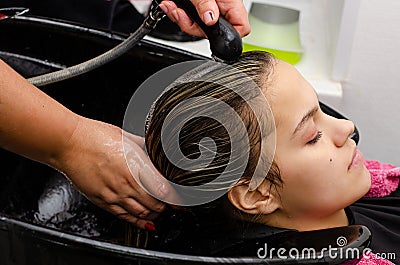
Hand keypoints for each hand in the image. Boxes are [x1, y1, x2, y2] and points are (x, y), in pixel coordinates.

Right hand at [54, 116, 168, 228]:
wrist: (69, 143)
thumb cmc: (96, 136)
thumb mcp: (127, 137)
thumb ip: (143, 147)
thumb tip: (153, 149)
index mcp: (137, 166)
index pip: (164, 191)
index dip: (176, 199)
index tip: (182, 200)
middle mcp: (128, 184)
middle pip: (155, 205)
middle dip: (167, 207)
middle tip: (173, 205)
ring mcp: (114, 194)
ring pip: (141, 213)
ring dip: (154, 214)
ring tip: (160, 211)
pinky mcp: (103, 200)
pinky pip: (124, 216)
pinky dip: (137, 221)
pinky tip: (145, 222)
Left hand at [159, 0, 249, 37]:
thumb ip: (205, 3)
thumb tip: (210, 20)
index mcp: (230, 1)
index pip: (241, 27)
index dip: (230, 35)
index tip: (213, 33)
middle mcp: (221, 5)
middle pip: (213, 30)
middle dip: (193, 26)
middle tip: (181, 15)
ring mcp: (208, 6)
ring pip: (198, 26)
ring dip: (181, 19)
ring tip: (171, 7)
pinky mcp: (195, 6)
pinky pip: (188, 18)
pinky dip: (177, 13)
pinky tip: (170, 4)